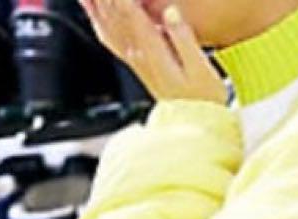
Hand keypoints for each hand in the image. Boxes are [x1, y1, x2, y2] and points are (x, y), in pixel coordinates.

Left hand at [77, 0, 225, 103]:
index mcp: (153, 50)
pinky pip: (112, 42)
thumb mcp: (199, 68)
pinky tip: (94, 17)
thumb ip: (182, 37)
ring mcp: (136, 62)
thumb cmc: (203, 100)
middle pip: (114, 14)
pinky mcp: (138, 67)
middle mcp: (139, 55)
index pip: (129, 10)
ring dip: (97, 6)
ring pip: (109, 26)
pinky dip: (100, 25)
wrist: (194, 127)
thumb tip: (170, 12)